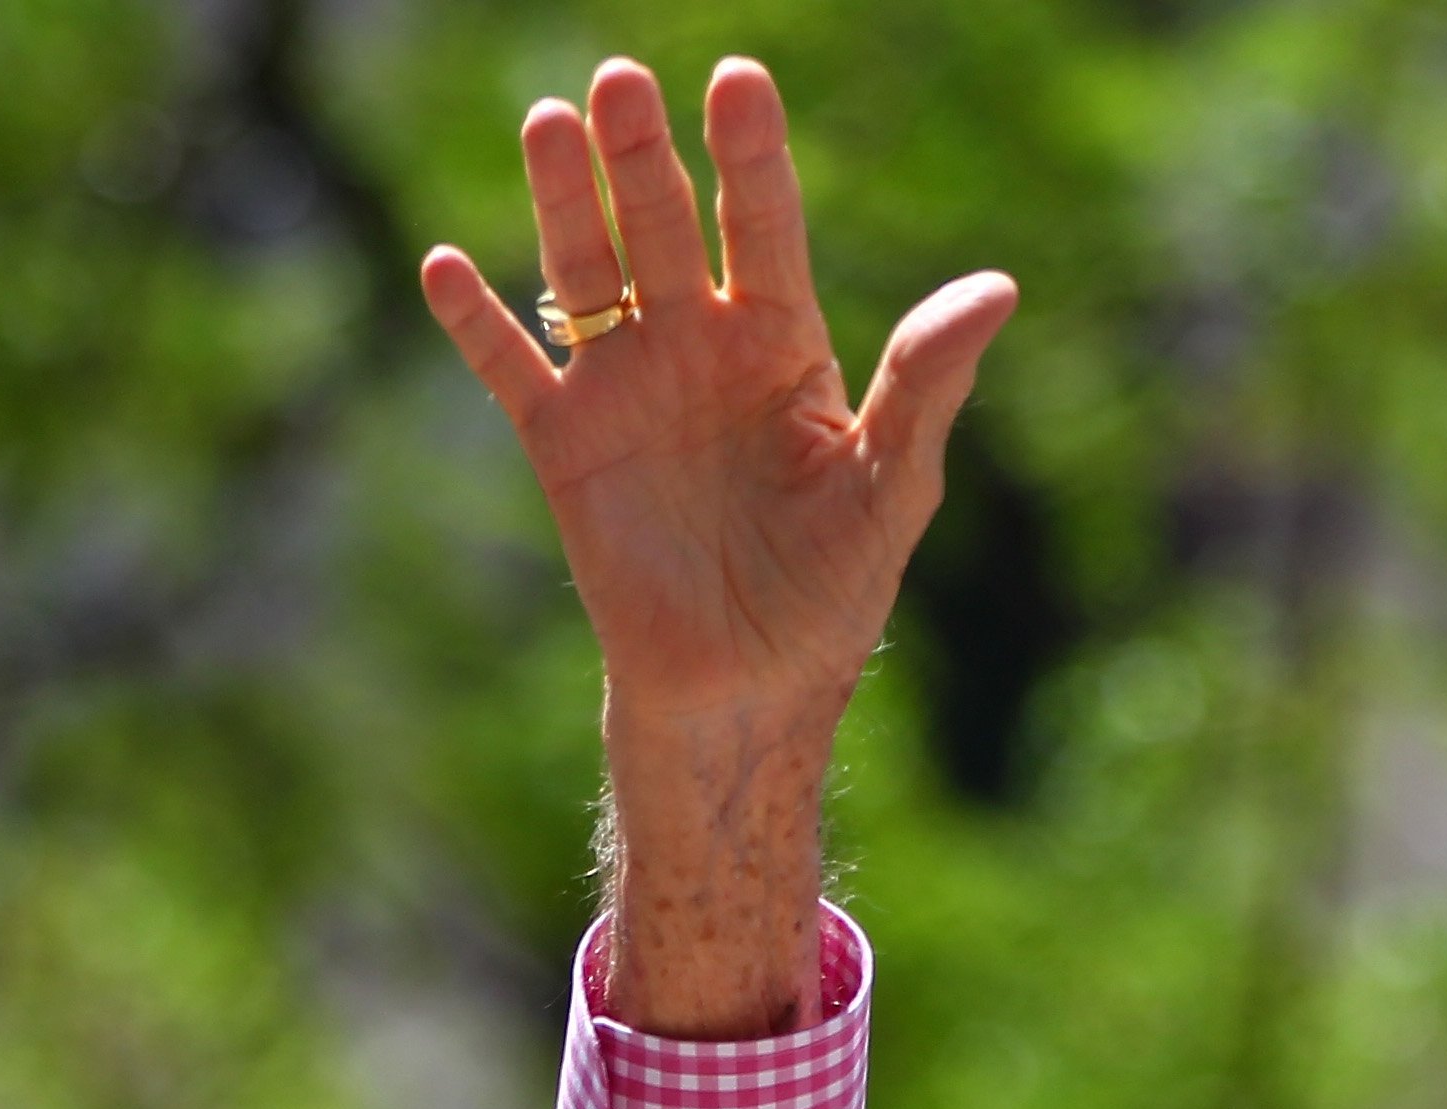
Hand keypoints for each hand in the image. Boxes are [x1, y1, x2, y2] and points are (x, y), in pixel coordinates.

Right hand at [418, 56, 1013, 1035]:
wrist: (749, 689)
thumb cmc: (832, 592)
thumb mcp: (892, 483)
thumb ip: (927, 383)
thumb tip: (997, 287)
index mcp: (783, 343)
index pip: (764, 225)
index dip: (750, 156)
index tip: (737, 81)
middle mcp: (698, 346)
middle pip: (665, 225)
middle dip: (645, 156)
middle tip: (624, 79)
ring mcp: (626, 387)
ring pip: (586, 269)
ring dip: (566, 199)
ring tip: (551, 119)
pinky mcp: (565, 446)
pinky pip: (512, 369)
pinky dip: (478, 322)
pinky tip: (449, 266)